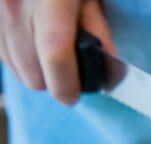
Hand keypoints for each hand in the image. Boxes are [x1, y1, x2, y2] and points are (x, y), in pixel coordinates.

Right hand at [0, 0, 114, 104]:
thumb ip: (97, 25)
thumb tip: (109, 62)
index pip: (56, 53)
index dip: (66, 83)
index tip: (73, 95)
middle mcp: (14, 4)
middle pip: (32, 72)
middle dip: (53, 80)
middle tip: (70, 70)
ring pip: (13, 67)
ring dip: (34, 70)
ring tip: (52, 55)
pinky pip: (1, 52)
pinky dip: (17, 55)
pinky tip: (32, 43)